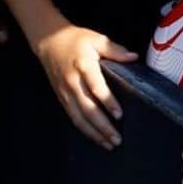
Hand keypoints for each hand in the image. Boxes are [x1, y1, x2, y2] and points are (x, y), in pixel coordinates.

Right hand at [31, 25, 136, 148]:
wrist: (48, 41)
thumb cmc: (75, 40)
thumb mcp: (96, 39)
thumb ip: (115, 50)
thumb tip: (134, 58)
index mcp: (83, 65)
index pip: (95, 87)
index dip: (107, 101)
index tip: (119, 115)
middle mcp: (73, 81)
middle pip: (87, 108)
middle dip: (102, 126)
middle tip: (117, 138)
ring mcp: (65, 92)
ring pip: (78, 117)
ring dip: (94, 133)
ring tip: (109, 144)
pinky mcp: (61, 98)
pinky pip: (73, 117)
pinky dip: (84, 130)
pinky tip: (96, 137)